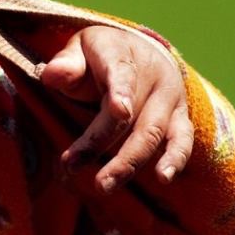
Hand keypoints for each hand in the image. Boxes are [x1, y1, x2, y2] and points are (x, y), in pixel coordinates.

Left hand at [40, 26, 193, 190]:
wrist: (143, 50)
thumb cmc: (101, 55)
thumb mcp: (80, 49)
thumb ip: (67, 64)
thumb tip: (52, 75)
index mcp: (123, 54)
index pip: (121, 73)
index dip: (121, 91)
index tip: (119, 111)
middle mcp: (153, 75)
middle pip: (131, 114)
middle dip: (101, 142)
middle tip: (71, 166)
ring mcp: (169, 98)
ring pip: (153, 133)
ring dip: (128, 162)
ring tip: (104, 185)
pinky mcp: (180, 118)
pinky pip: (182, 140)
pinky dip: (175, 159)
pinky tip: (164, 179)